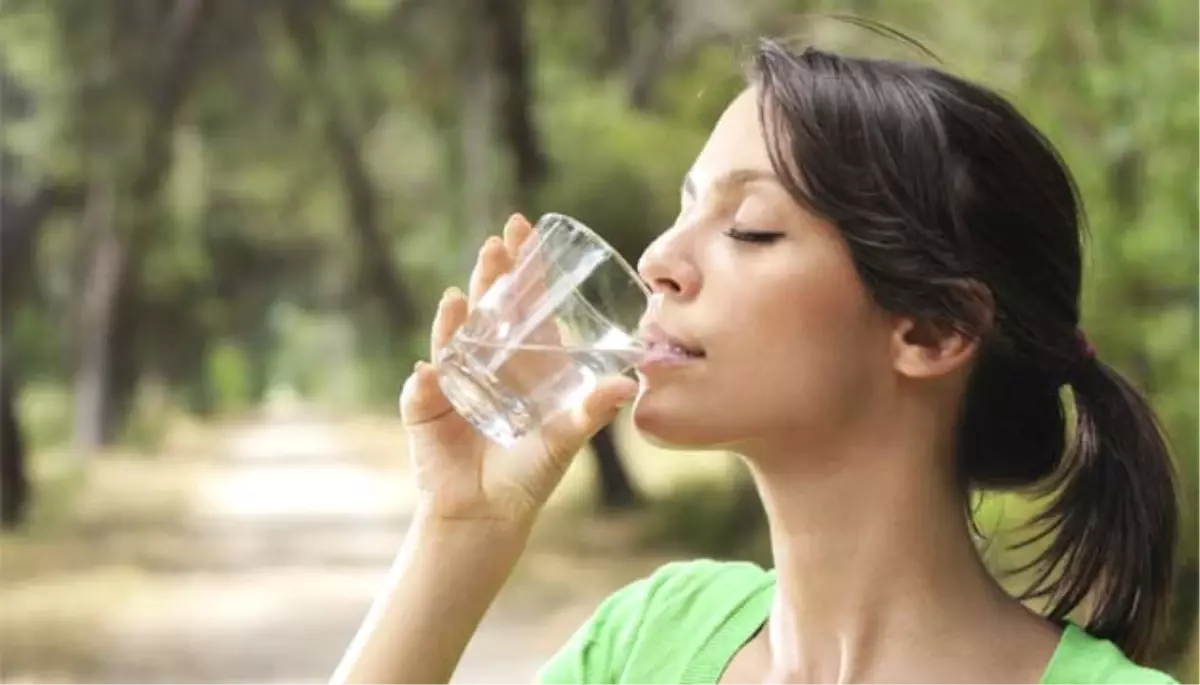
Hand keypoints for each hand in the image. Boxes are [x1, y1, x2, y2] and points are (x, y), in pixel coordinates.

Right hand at [399, 214, 637, 528]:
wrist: (488, 513)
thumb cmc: (530, 472)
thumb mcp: (566, 437)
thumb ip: (592, 411)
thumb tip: (627, 384)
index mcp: (522, 359)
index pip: (522, 301)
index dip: (522, 265)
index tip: (523, 228)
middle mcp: (486, 360)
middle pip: (486, 307)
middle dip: (491, 274)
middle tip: (497, 243)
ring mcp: (452, 379)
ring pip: (453, 336)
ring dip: (457, 315)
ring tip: (463, 295)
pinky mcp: (425, 407)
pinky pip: (426, 387)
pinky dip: (429, 379)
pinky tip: (433, 371)